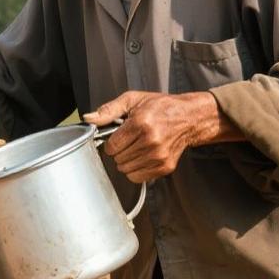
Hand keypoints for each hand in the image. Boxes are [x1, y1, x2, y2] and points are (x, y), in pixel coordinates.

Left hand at [85, 90, 238, 182]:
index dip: (110, 142)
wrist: (190, 117)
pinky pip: (137, 177)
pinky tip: (142, 157)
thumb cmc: (161, 107)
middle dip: (118, 151)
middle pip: (118, 159)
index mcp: (141, 124)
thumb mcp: (132, 100)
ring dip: (126, 161)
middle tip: (129, 141)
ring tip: (136, 148)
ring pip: (126, 170)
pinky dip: (135, 170)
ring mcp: (159, 156)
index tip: (117, 137)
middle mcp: (151, 142)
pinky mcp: (165, 167)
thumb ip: (108, 110)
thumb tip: (89, 119)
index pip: (112, 146)